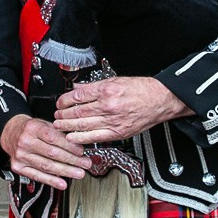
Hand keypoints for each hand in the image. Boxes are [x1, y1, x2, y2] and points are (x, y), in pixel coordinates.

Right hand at [1, 114, 89, 190]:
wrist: (11, 134)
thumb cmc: (31, 130)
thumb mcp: (44, 124)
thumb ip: (59, 133)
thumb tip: (79, 145)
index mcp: (33, 128)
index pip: (53, 138)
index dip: (69, 146)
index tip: (81, 151)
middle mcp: (25, 142)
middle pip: (51, 153)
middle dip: (72, 160)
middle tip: (85, 164)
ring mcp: (21, 156)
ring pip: (46, 166)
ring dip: (65, 171)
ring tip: (78, 173)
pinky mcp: (18, 167)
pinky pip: (37, 176)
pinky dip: (51, 181)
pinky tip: (62, 183)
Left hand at [54, 77, 190, 144]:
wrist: (160, 100)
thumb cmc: (142, 90)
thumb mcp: (116, 80)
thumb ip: (95, 86)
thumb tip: (78, 88)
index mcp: (107, 90)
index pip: (78, 95)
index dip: (65, 100)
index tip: (60, 103)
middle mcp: (108, 105)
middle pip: (78, 111)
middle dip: (63, 115)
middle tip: (56, 116)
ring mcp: (113, 120)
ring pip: (83, 124)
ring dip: (68, 126)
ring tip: (59, 126)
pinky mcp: (118, 132)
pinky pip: (95, 137)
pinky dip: (81, 138)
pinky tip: (72, 137)